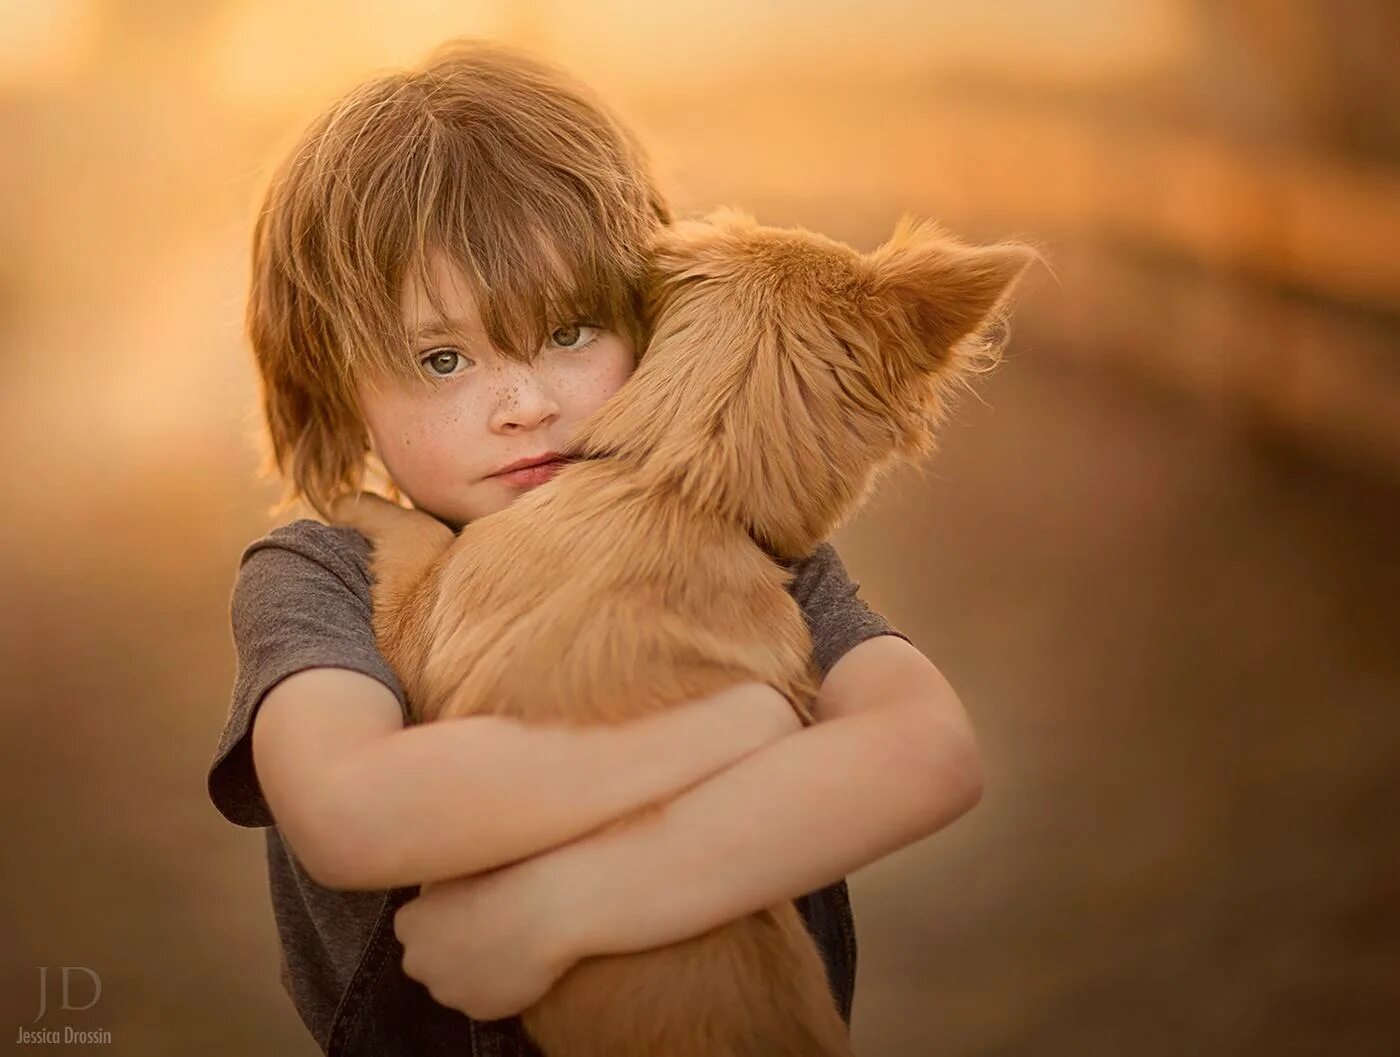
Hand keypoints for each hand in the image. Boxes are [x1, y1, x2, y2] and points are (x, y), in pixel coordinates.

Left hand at [395, 856, 580, 1020]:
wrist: (545, 910)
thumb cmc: (504, 875)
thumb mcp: (459, 865)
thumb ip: (435, 886)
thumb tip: (433, 893)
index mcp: (408, 924)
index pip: (415, 924)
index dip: (444, 914)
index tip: (470, 905)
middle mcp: (418, 962)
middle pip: (430, 957)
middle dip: (451, 946)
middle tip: (488, 926)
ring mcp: (447, 991)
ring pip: (456, 981)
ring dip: (473, 968)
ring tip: (509, 943)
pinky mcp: (478, 1011)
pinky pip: (484, 998)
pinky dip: (497, 985)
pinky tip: (519, 963)